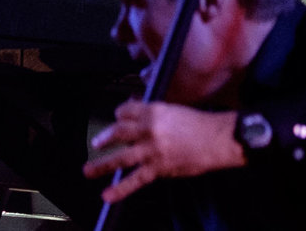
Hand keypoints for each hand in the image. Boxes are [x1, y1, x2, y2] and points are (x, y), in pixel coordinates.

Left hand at [82, 100, 245, 201]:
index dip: (120, 115)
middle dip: (104, 138)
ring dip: (102, 164)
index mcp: (153, 110)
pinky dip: (120, 189)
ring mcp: (151, 150)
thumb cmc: (200, 124)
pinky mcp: (158, 168)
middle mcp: (148, 129)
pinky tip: (108, 195)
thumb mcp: (175, 111)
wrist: (217, 139)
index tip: (117, 119)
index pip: (126, 111)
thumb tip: (141, 120)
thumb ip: (156, 116)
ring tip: (88, 170)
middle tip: (95, 143)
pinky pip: (135, 180)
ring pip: (121, 156)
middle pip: (118, 131)